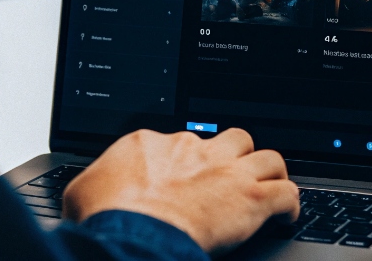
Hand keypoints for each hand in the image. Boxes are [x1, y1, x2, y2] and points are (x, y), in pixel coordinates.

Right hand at [62, 128, 299, 253]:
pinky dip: (290, 204)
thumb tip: (87, 192)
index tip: (184, 179)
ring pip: (266, 156)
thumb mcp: (81, 191)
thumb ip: (93, 182)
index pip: (178, 142)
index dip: (185, 162)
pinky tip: (285, 216)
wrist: (132, 231)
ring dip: (268, 173)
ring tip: (267, 187)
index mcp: (152, 142)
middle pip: (228, 139)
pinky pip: (286, 193)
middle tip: (228, 178)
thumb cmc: (107, 214)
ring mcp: (225, 170)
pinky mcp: (251, 198)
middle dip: (232, 156)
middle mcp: (192, 148)